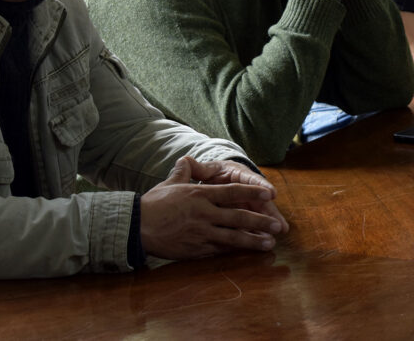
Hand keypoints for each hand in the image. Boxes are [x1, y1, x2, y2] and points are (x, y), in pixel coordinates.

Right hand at [140, 157, 287, 260]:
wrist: (136, 226)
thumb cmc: (154, 203)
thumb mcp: (171, 183)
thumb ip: (184, 171)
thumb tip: (185, 159)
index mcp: (200, 195)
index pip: (232, 192)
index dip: (253, 193)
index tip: (270, 194)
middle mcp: (204, 213)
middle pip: (238, 217)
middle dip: (260, 221)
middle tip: (277, 225)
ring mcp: (201, 233)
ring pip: (232, 238)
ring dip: (253, 241)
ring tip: (269, 244)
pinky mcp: (195, 249)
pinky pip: (219, 251)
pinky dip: (234, 252)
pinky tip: (246, 254)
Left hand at [192, 158, 288, 232]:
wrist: (212, 181)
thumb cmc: (211, 175)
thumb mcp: (206, 170)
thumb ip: (197, 168)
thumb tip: (186, 161)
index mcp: (237, 174)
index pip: (250, 179)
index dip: (260, 186)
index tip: (271, 193)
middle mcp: (246, 189)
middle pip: (260, 200)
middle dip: (270, 211)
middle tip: (280, 222)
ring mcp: (246, 202)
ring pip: (259, 213)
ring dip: (268, 222)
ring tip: (280, 232)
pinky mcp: (244, 214)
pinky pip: (251, 224)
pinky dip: (257, 232)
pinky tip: (264, 241)